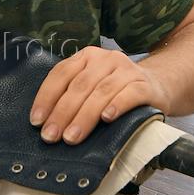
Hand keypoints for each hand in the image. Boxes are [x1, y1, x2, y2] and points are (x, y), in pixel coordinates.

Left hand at [29, 46, 170, 144]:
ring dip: (84, 116)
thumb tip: (45, 123)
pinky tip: (106, 119)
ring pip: (102, 91)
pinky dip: (116, 106)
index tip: (37, 121)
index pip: (61, 74)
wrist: (156, 86)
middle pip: (80, 85)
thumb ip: (71, 96)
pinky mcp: (146, 85)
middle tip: (51, 136)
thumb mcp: (91, 87)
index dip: (46, 97)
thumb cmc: (115, 92)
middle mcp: (106, 59)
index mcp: (86, 57)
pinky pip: (130, 94)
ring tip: (72, 137)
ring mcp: (127, 70)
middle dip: (63, 112)